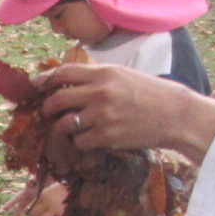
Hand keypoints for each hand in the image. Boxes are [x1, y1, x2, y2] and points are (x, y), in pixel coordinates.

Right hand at [0, 179, 68, 215]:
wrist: (56, 175)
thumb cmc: (45, 174)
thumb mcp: (38, 175)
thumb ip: (34, 177)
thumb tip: (30, 180)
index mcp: (27, 191)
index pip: (17, 198)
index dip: (11, 203)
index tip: (4, 209)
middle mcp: (29, 195)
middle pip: (21, 207)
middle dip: (17, 215)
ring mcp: (35, 198)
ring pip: (29, 210)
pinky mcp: (42, 200)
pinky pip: (38, 208)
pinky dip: (36, 214)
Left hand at [38, 63, 214, 160]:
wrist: (177, 115)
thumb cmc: (153, 94)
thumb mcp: (125, 76)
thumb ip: (99, 78)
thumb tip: (71, 83)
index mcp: (104, 73)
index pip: (64, 73)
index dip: (46, 80)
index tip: (37, 86)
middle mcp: (99, 92)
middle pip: (57, 100)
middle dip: (47, 108)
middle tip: (47, 113)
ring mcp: (101, 115)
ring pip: (65, 124)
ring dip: (63, 128)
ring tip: (71, 128)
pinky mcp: (106, 136)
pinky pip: (80, 141)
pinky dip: (81, 142)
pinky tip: (90, 139)